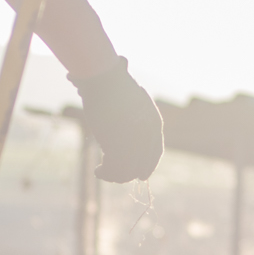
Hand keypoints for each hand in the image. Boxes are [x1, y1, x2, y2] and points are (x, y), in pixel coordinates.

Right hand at [72, 58, 162, 182]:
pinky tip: (98, 170)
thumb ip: (134, 119)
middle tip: (112, 170)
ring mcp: (133, 141)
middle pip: (141, 166)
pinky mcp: (116, 145)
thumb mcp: (130, 101)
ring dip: (114, 175)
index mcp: (154, 123)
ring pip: (127, 171)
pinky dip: (105, 173)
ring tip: (102, 171)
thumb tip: (134, 129)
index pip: (155, 153)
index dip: (147, 166)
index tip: (139, 175)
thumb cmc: (114, 84)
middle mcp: (147, 135)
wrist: (104, 79)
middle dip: (127, 173)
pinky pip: (114, 169)